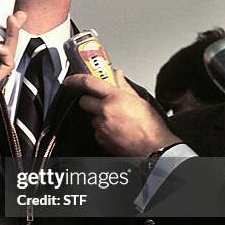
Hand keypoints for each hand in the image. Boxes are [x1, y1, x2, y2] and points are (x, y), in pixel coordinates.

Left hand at [64, 69, 180, 155]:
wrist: (155, 149)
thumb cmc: (151, 126)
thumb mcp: (139, 100)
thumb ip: (124, 86)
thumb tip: (117, 75)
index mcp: (115, 97)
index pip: (88, 83)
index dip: (75, 80)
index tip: (70, 80)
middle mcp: (105, 111)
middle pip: (84, 102)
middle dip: (90, 101)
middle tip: (102, 103)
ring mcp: (102, 127)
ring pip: (91, 118)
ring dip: (99, 118)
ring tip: (116, 121)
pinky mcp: (101, 140)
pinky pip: (96, 132)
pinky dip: (103, 131)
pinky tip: (116, 131)